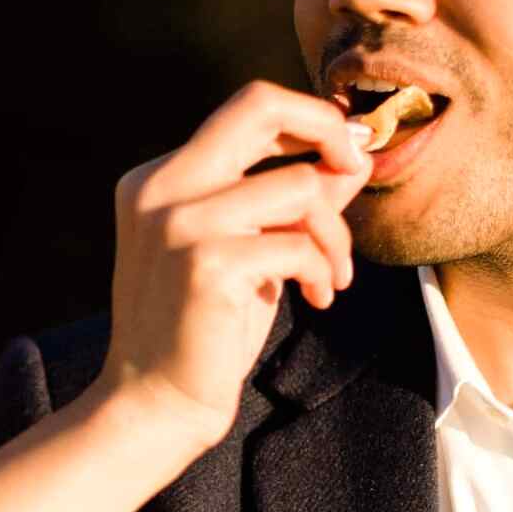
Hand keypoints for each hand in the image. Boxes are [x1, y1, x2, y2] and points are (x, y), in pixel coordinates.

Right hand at [96, 81, 369, 453]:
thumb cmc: (203, 333)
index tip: (345, 154)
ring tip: (330, 276)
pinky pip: (298, 244)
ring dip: (333, 234)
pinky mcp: (206, 265)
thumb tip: (352, 154)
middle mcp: (160, 188)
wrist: (154, 406)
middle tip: (358, 166)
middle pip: (258, 105)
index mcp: (158, 179)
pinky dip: (322, 270)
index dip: (308, 119)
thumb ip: (289, 201)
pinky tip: (316, 299)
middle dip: (327, 127)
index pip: (245, 110)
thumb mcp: (250, 252)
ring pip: (297, 185)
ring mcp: (178, 224)